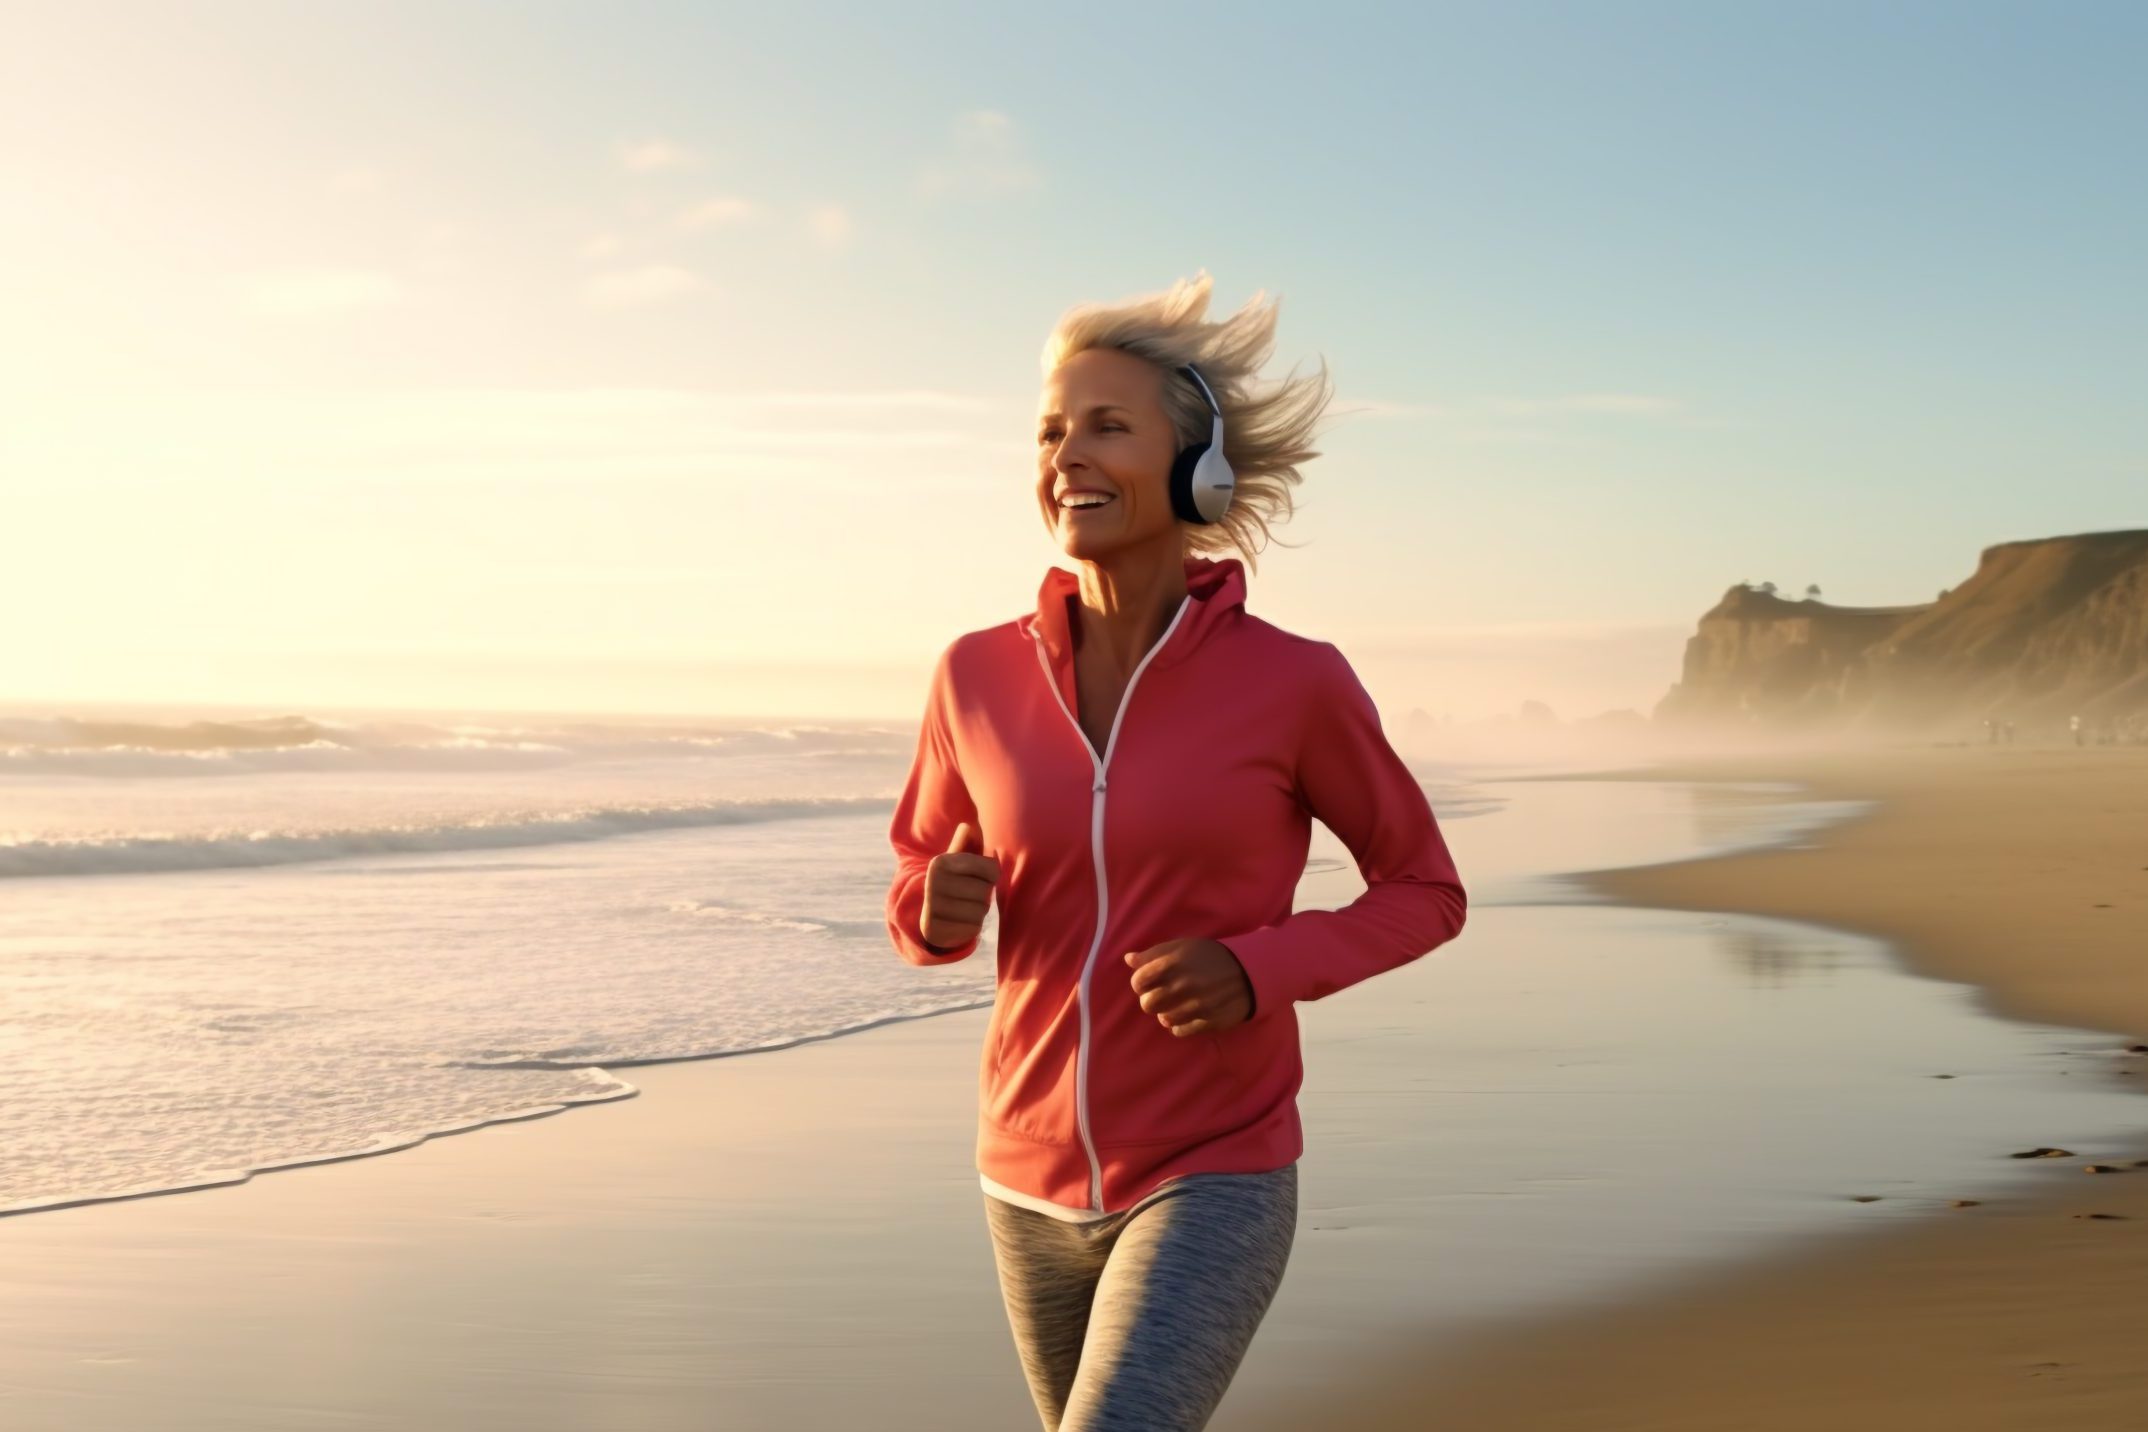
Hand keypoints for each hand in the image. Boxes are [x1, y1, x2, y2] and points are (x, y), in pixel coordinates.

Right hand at [921, 821, 998, 948]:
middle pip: (986, 891)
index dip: (991, 875)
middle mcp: (932, 882)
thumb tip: (970, 824)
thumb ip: (967, 841)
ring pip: (980, 911)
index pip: (992, 869)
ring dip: (978, 911)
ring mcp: (932, 907)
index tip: (977, 875)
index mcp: (941, 861)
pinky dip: (971, 926)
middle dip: (983, 895)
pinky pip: (972, 928)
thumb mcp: (958, 859)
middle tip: (969, 893)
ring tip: (964, 906)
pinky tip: (958, 920)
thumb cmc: (954, 879)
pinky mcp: (936, 929)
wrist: (930, 913)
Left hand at [1124, 938, 1253, 1036]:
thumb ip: (1154, 954)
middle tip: (1163, 995)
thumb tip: (1128, 959)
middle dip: (1152, 1000)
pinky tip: (1187, 1015)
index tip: (1149, 982)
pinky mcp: (1207, 1021)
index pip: (1139, 981)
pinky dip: (1179, 1025)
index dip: (1140, 983)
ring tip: (1176, 1005)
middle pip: (1147, 1004)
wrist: (1248, 972)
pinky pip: (1179, 1031)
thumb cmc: (1210, 956)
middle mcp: (1183, 984)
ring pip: (1163, 1019)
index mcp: (1174, 962)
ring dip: (1166, 1013)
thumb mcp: (1183, 946)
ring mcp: (1196, 1005)